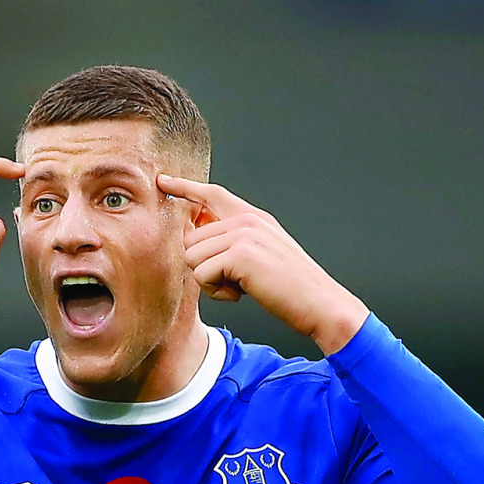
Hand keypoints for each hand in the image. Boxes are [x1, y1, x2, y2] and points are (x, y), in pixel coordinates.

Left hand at [156, 173, 368, 354]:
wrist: (319, 302)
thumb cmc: (290, 287)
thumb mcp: (263, 254)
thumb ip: (234, 242)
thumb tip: (197, 240)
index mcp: (253, 217)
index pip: (212, 194)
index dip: (185, 188)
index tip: (164, 181)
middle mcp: (246, 219)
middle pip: (191, 239)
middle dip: (203, 267)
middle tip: (234, 280)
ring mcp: (243, 234)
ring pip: (192, 257)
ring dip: (210, 281)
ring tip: (240, 286)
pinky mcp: (240, 254)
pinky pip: (201, 274)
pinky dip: (216, 292)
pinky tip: (241, 293)